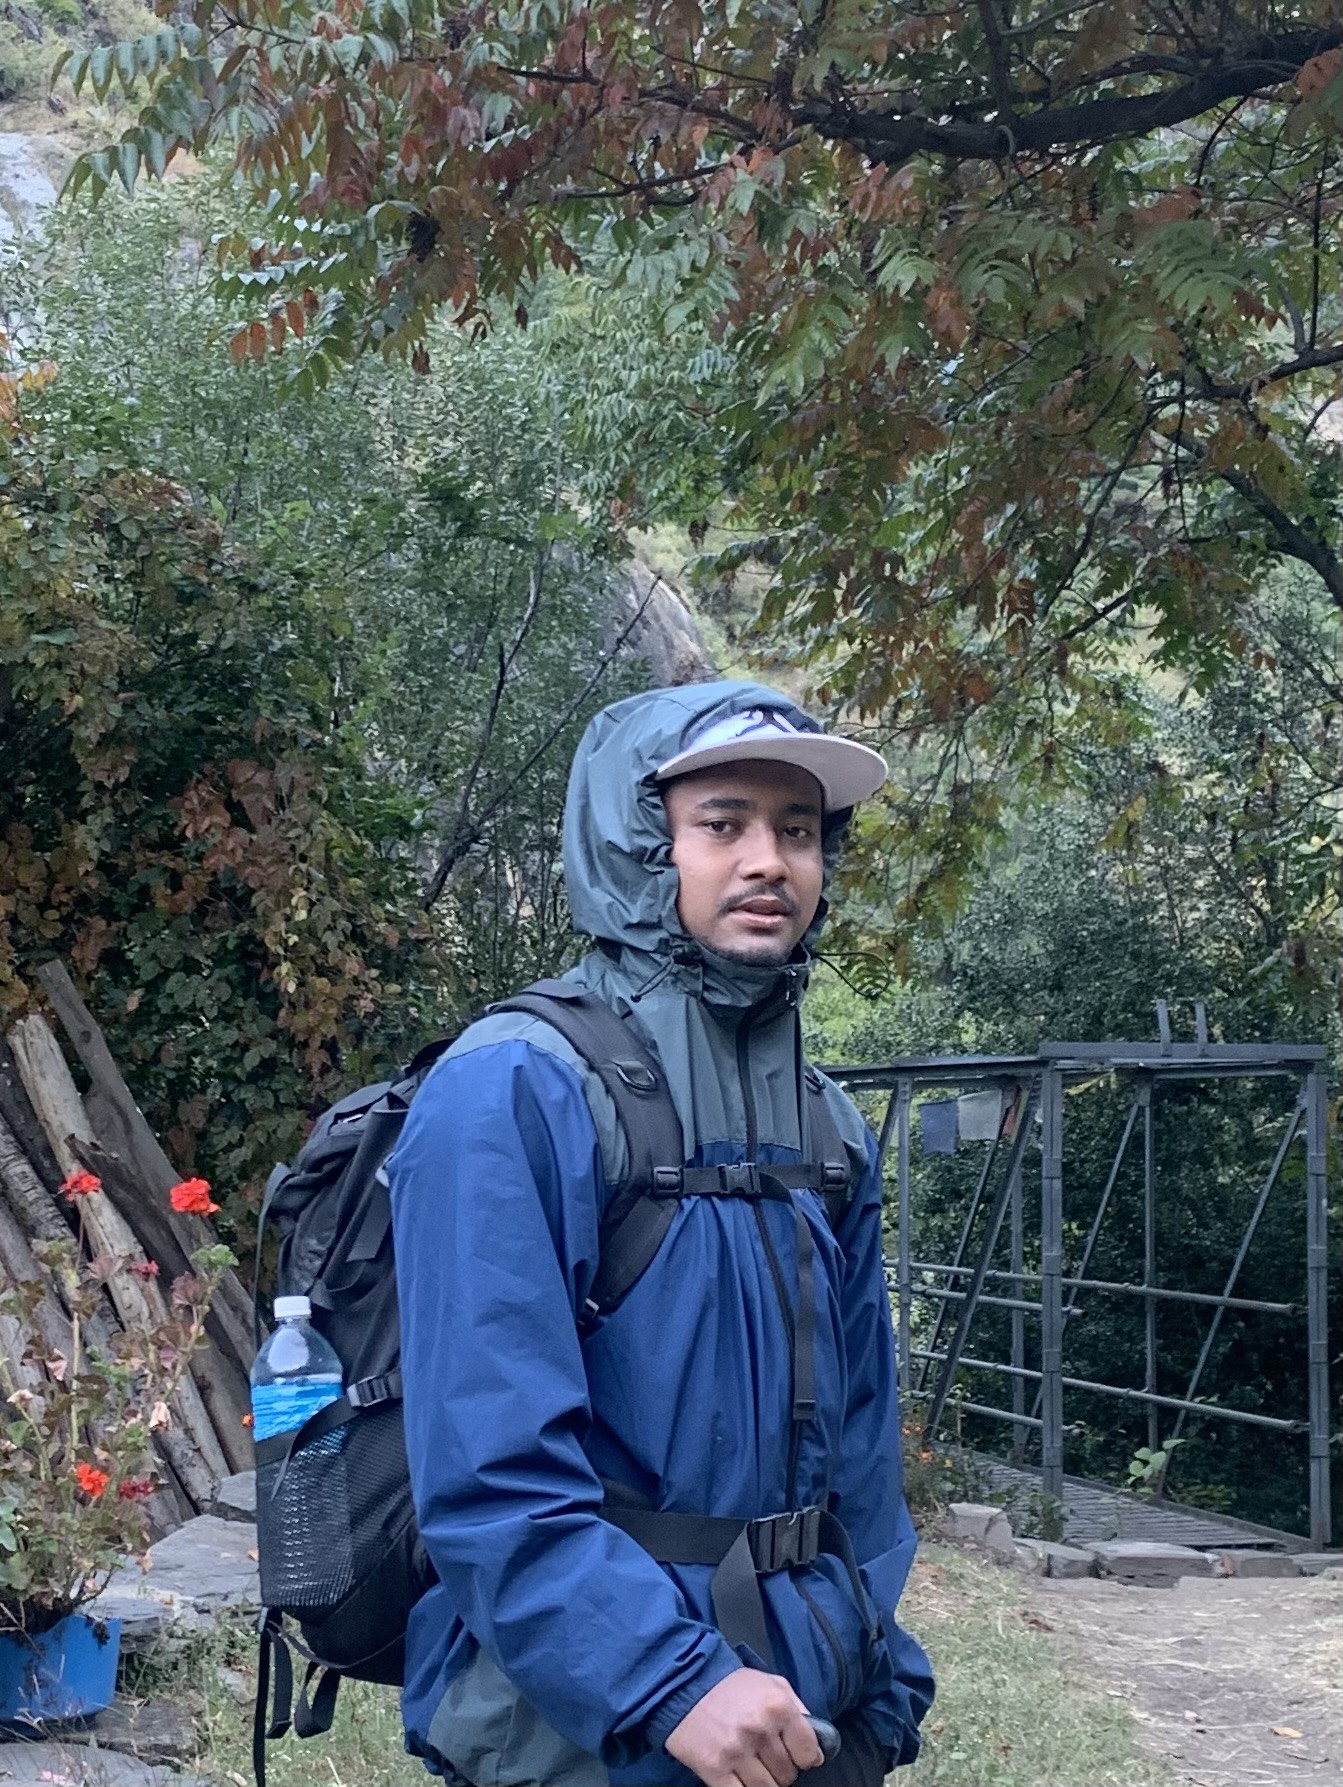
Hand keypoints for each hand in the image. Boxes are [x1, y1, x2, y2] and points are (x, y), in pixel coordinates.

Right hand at [665, 1668, 824, 1786]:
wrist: (682, 1685)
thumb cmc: (730, 1686)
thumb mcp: (770, 1683)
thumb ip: (798, 1709)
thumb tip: (818, 1746)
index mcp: (778, 1706)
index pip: (809, 1753)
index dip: (805, 1757)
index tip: (796, 1755)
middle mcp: (760, 1730)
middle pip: (787, 1774)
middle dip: (781, 1769)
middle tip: (767, 1756)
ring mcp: (737, 1752)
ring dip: (763, 1782)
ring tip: (752, 1765)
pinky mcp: (715, 1770)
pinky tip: (741, 1779)